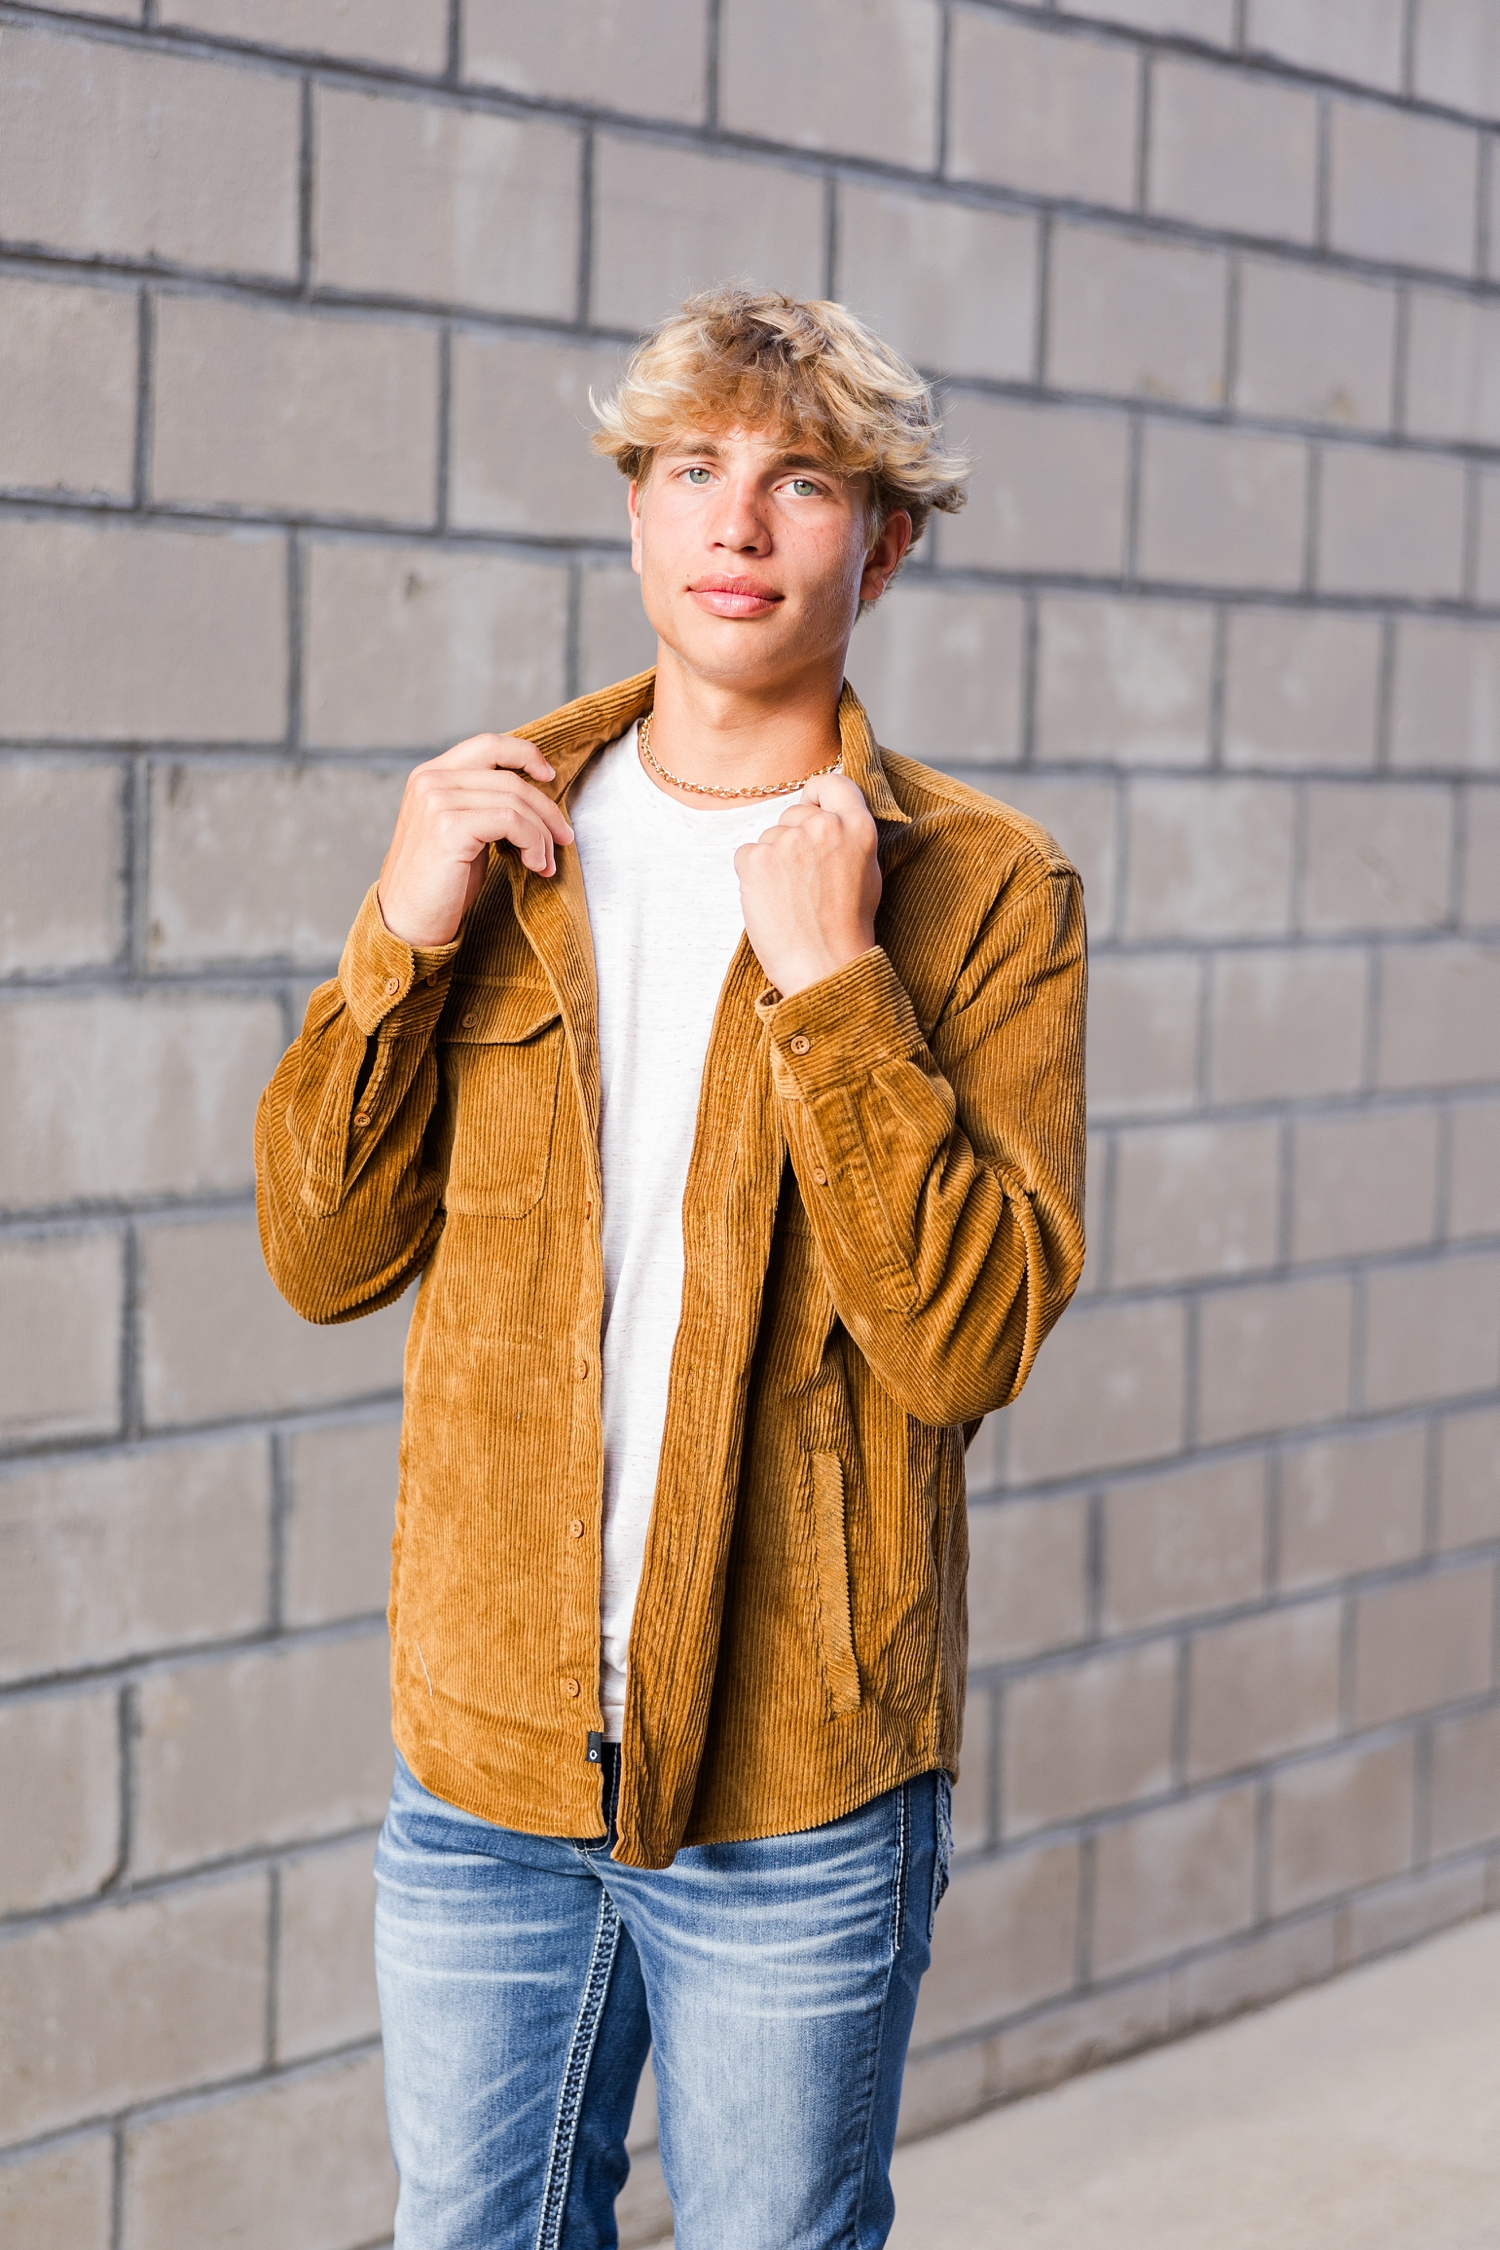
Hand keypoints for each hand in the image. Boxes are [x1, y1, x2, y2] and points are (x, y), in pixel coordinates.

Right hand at [377, 733, 574, 947]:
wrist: (408, 922)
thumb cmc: (440, 882)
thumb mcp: (462, 830)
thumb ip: (483, 803)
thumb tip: (536, 795)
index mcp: (430, 775)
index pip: (488, 744)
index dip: (525, 754)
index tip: (549, 777)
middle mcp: (430, 780)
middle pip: (509, 778)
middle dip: (546, 810)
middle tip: (564, 838)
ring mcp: (437, 801)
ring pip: (515, 801)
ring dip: (542, 834)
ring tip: (546, 862)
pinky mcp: (449, 827)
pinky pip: (512, 822)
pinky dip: (533, 843)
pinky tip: (534, 865)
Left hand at [734, 772, 880, 998]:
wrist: (825, 967)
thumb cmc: (846, 927)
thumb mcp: (866, 871)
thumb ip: (847, 834)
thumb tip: (819, 809)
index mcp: (857, 827)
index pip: (831, 782)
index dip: (816, 794)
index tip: (810, 807)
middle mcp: (823, 827)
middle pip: (793, 813)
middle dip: (793, 840)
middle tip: (804, 881)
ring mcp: (788, 842)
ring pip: (768, 837)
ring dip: (773, 862)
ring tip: (791, 899)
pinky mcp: (757, 859)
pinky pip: (746, 854)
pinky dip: (753, 876)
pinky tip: (771, 902)